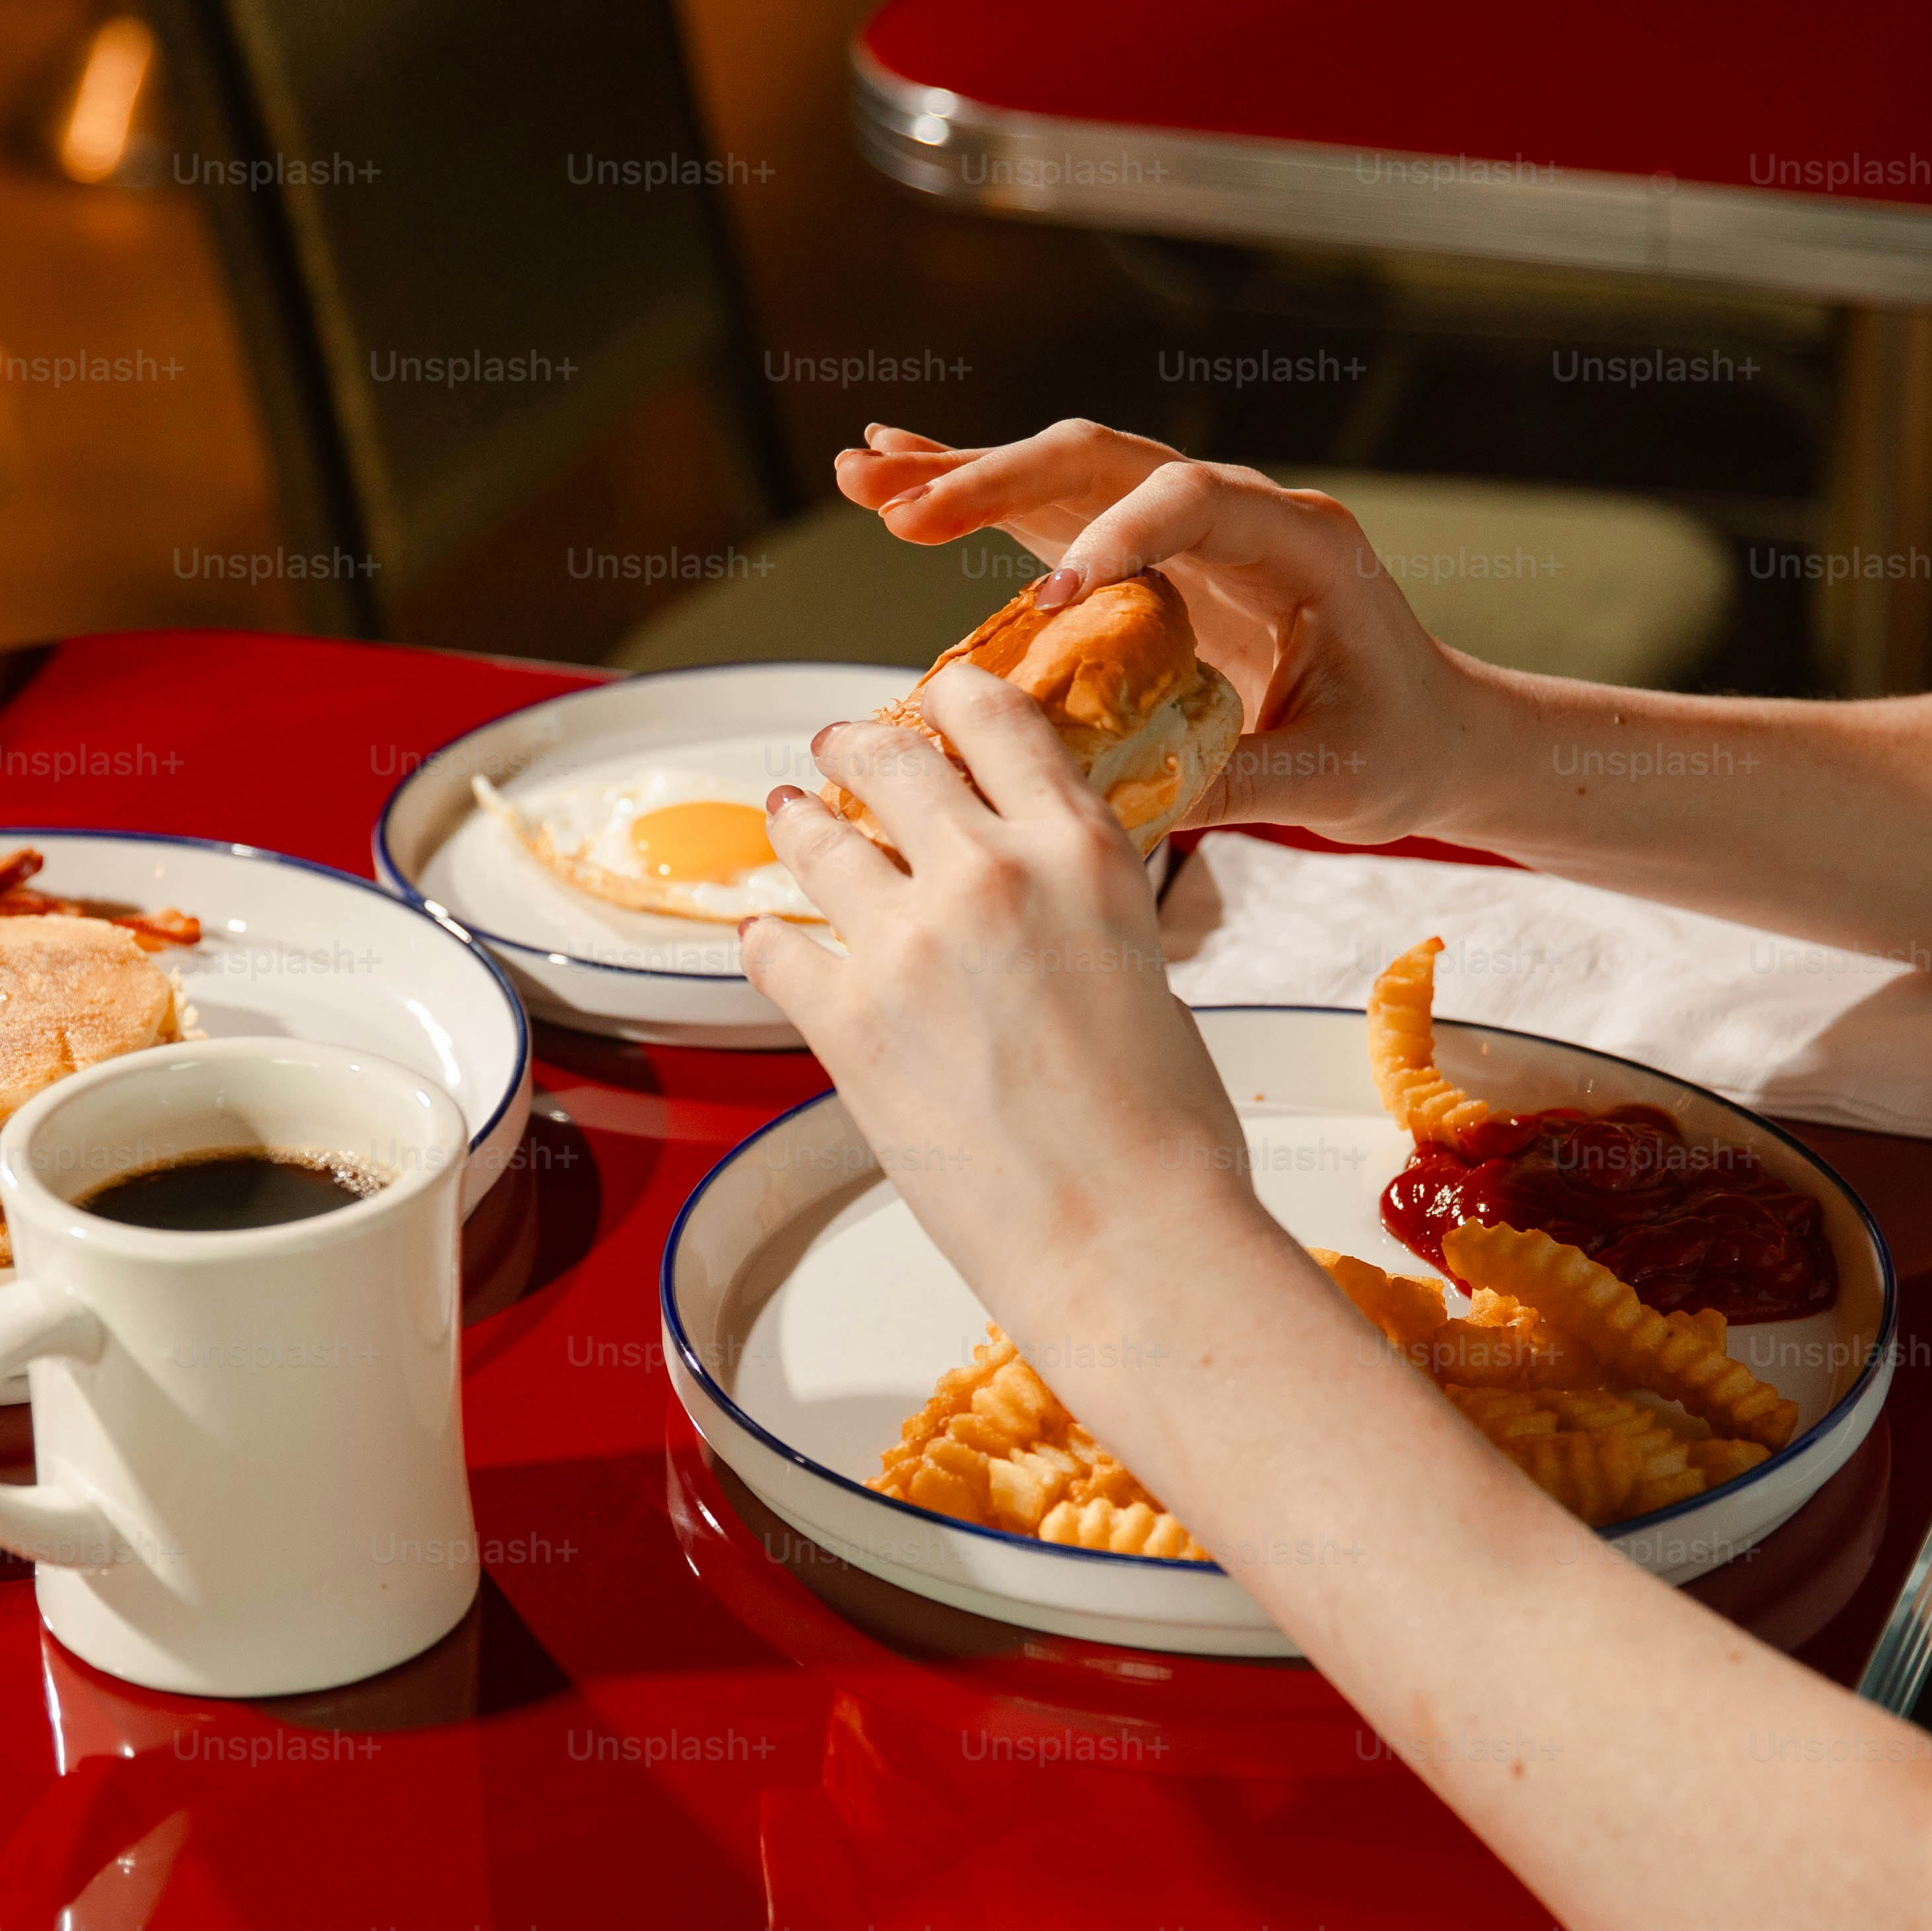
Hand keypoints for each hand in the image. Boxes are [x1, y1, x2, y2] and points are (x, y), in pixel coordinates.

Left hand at [735, 666, 1292, 1339]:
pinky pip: (777, 950)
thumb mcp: (1143, 966)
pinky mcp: (846, 1022)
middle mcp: (987, 874)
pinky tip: (766, 937)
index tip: (935, 697)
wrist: (1127, 1235)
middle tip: (840, 750)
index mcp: (1079, 851)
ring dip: (798, 823)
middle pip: (891, 761)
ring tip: (788, 816)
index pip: (998, 721)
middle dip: (857, 747)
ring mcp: (905, 944)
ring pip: (817, 840)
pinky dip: (769, 941)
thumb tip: (1032, 904)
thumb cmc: (1165, 1132)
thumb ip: (1076, 908)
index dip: (955, 695)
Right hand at [832, 419, 1496, 843]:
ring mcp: (1184, 527)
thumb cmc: (1399, 749)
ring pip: (1064, 475)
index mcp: (1302, 542)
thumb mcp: (1331, 781)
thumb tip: (1115, 802)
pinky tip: (895, 484)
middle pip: (1104, 461)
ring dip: (962, 474)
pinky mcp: (1146, 558)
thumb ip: (1237, 782)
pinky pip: (1054, 515)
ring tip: (864, 476)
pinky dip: (977, 500)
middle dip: (1000, 477)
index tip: (1052, 600)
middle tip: (905, 509)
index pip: (1192, 501)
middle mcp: (1238, 512)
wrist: (1435, 734)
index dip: (1117, 536)